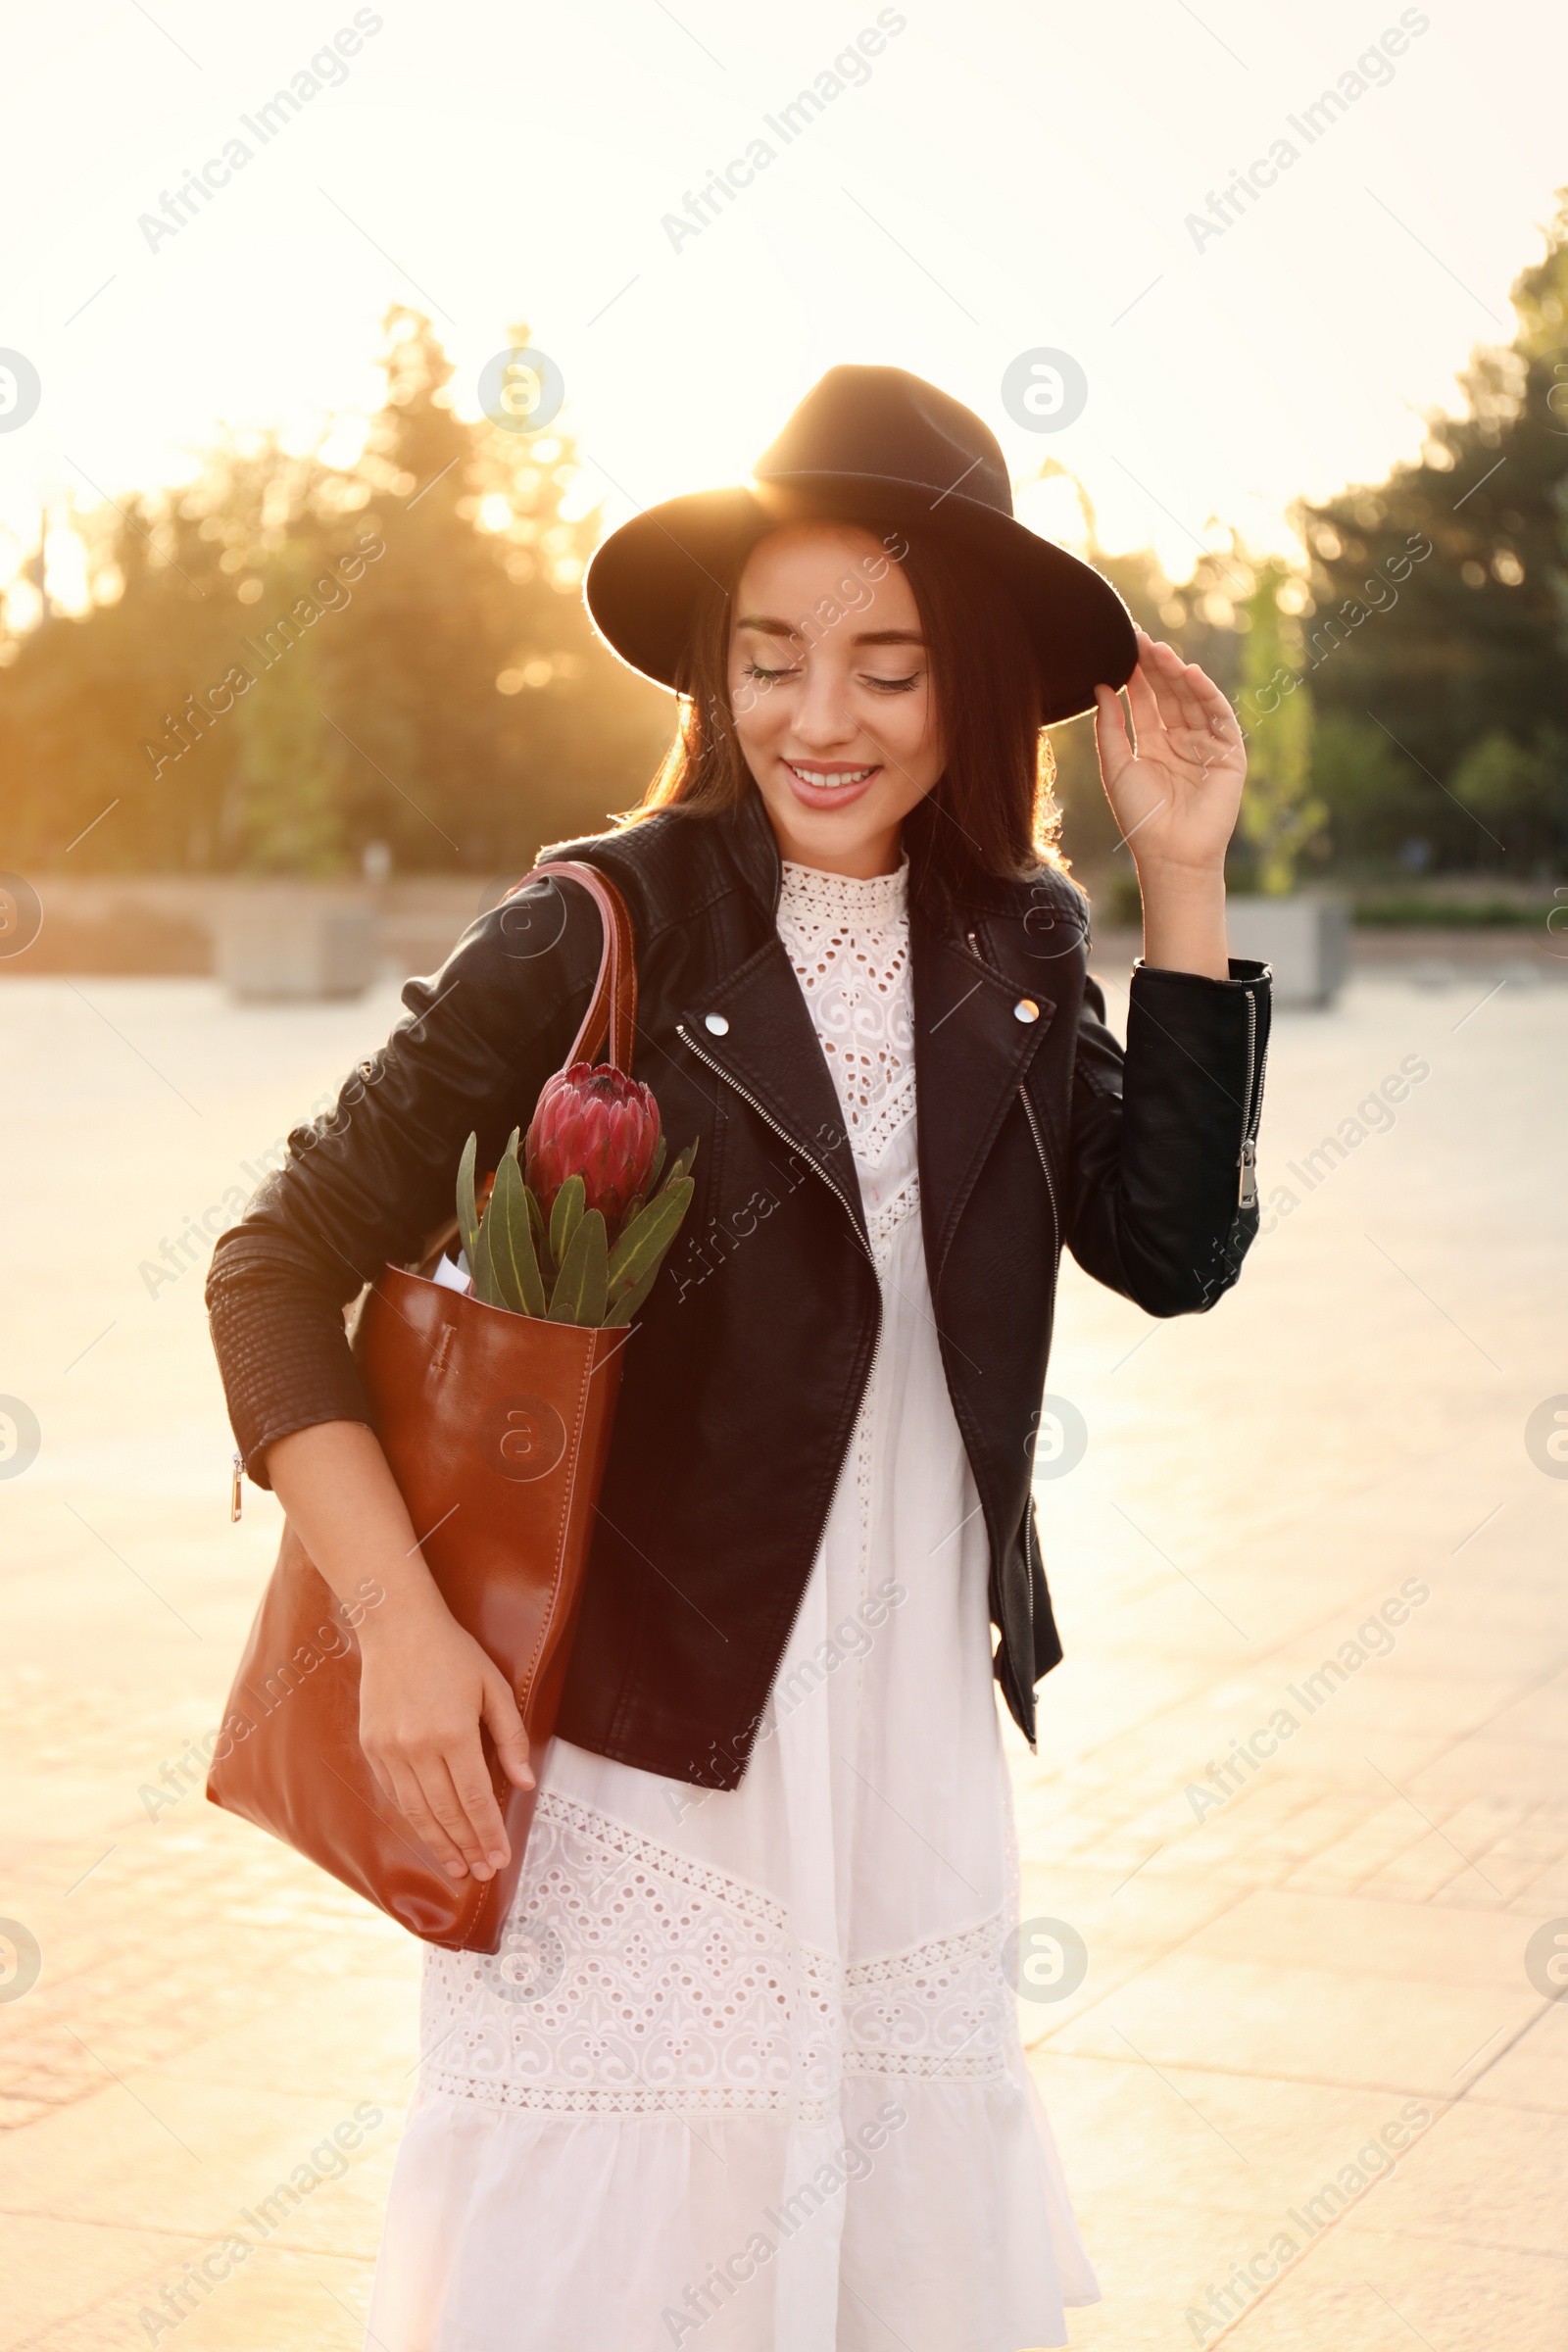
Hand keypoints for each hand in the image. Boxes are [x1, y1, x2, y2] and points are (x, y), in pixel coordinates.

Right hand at [357, 1593, 533, 1881]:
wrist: (396, 1626)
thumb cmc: (453, 1653)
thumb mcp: (493, 1687)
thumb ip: (510, 1737)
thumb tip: (525, 1783)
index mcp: (453, 1732)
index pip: (475, 1798)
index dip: (489, 1832)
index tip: (501, 1858)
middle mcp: (418, 1747)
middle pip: (445, 1812)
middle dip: (467, 1847)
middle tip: (483, 1872)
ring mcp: (390, 1749)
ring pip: (416, 1811)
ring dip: (438, 1843)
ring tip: (457, 1866)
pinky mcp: (372, 1747)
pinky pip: (395, 1794)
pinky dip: (412, 1819)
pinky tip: (428, 1833)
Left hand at [1093, 628, 1245, 879]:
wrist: (1170, 853)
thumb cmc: (1141, 817)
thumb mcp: (1116, 767)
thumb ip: (1109, 727)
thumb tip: (1100, 688)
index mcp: (1153, 745)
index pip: (1146, 700)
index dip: (1137, 674)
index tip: (1124, 645)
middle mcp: (1181, 741)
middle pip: (1170, 694)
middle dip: (1156, 667)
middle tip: (1141, 639)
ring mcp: (1206, 745)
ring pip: (1193, 700)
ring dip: (1179, 675)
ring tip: (1161, 652)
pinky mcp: (1229, 754)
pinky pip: (1219, 717)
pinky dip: (1207, 695)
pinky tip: (1191, 675)